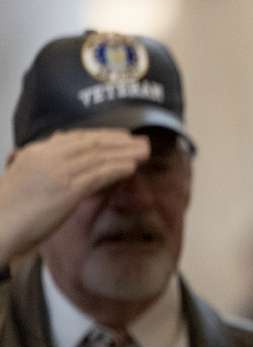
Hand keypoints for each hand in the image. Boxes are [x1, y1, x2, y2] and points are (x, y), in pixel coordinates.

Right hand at [0, 129, 149, 263]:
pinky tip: (131, 167)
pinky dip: (116, 169)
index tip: (121, 136)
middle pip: (90, 143)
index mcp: (36, 152)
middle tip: (141, 141)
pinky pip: (97, 174)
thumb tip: (71, 168)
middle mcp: (47, 157)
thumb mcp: (26, 180)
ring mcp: (57, 171)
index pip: (74, 137)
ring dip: (124, 153)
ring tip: (144, 152)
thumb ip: (46, 169)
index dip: (101, 136)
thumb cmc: (9, 211)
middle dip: (118, 141)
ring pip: (98, 156)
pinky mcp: (66, 189)